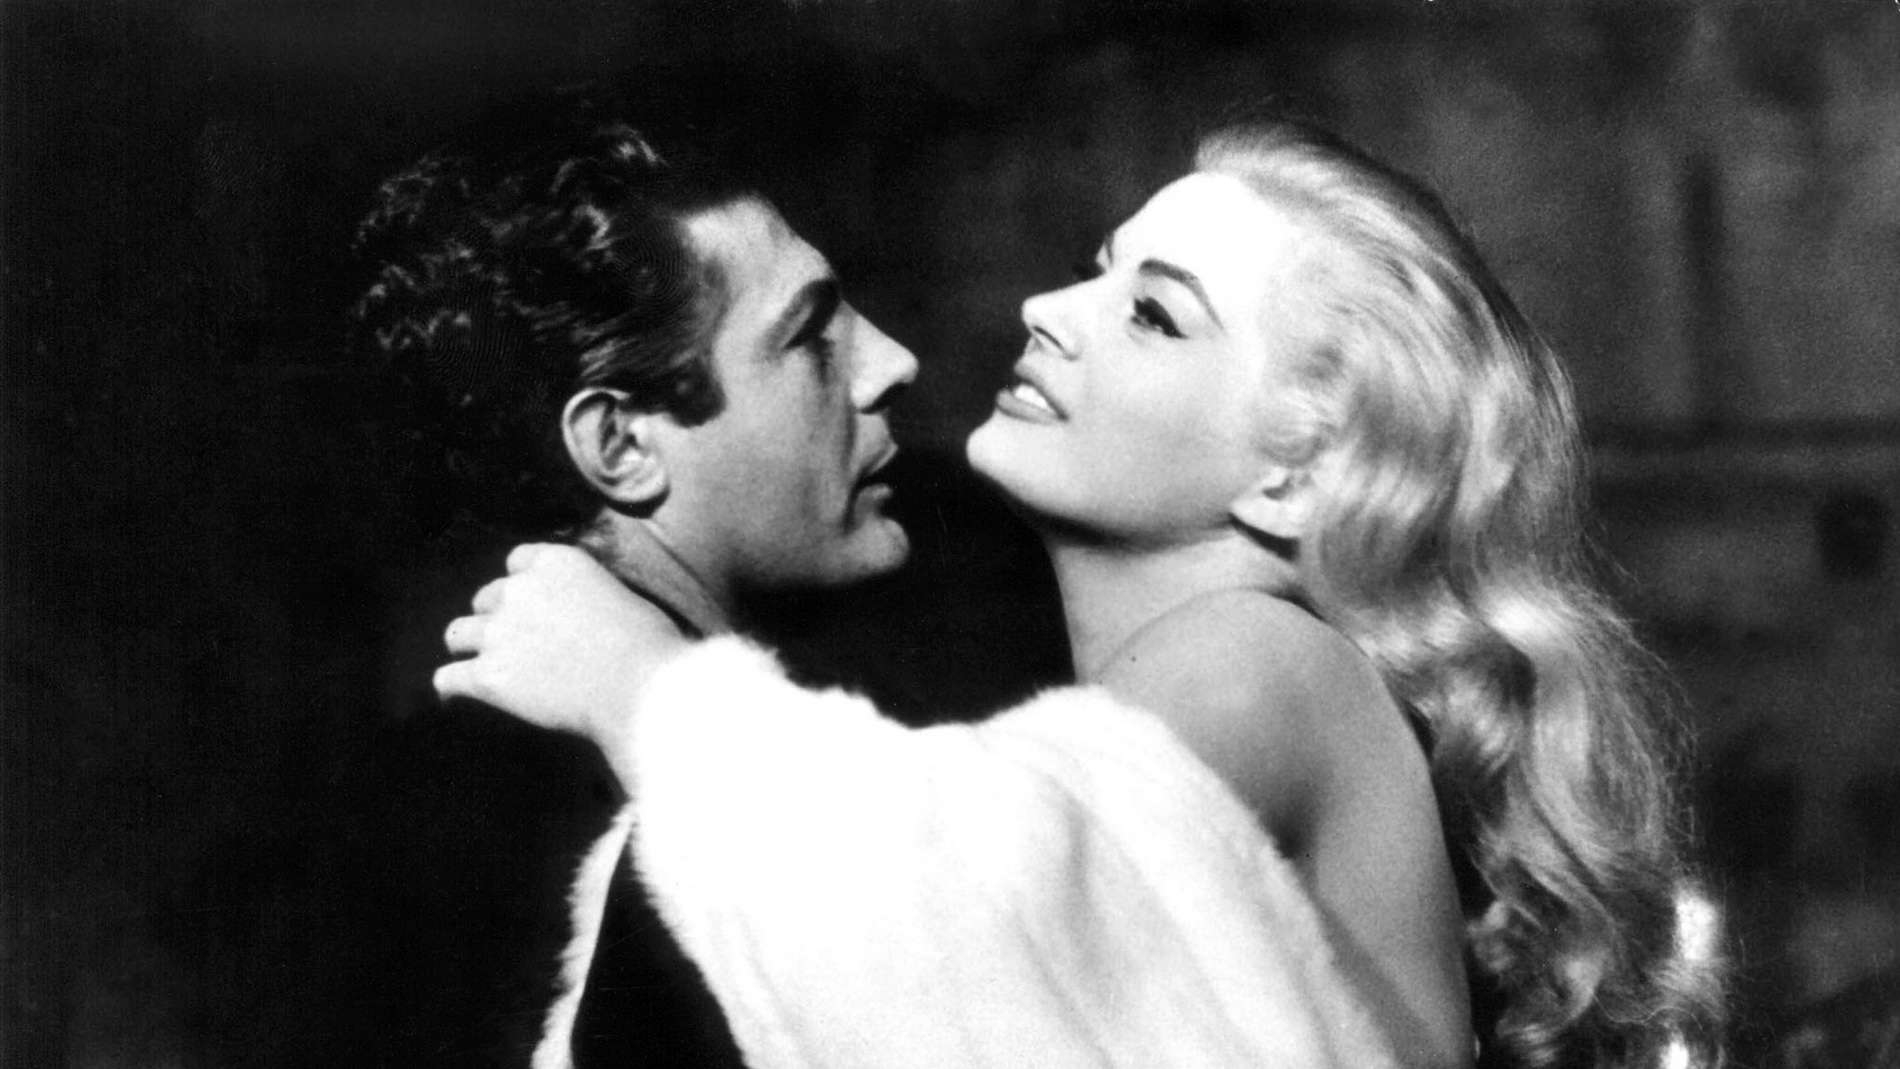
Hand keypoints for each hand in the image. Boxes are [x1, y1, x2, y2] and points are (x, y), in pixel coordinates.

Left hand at [435, 543, 691, 764]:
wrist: (640, 688)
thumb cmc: (648, 647)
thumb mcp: (623, 598)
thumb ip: (590, 596)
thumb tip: (588, 616)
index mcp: (555, 562)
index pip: (517, 561)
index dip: (523, 585)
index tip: (533, 605)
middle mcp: (519, 590)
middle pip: (487, 598)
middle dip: (497, 618)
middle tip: (515, 644)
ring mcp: (498, 633)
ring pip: (457, 634)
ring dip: (469, 647)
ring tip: (481, 667)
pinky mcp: (488, 677)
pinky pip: (447, 679)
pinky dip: (450, 689)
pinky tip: (456, 699)